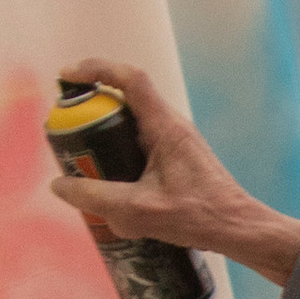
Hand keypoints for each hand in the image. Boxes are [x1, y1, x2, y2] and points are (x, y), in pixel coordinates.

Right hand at [45, 59, 299, 286]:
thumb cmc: (199, 216)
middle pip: (124, 101)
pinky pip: (140, 146)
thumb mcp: (138, 211)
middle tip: (66, 130)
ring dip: (105, 137)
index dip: (96, 69)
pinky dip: (120, 157)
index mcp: (166, 126)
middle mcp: (172, 126)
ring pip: (131, 126)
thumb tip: (60, 186)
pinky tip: (111, 188)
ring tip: (83, 164)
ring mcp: (176, 142)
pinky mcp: (177, 160)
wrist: (239, 229)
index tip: (68, 76)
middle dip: (91, 111)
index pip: (130, 80)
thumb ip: (95, 198)